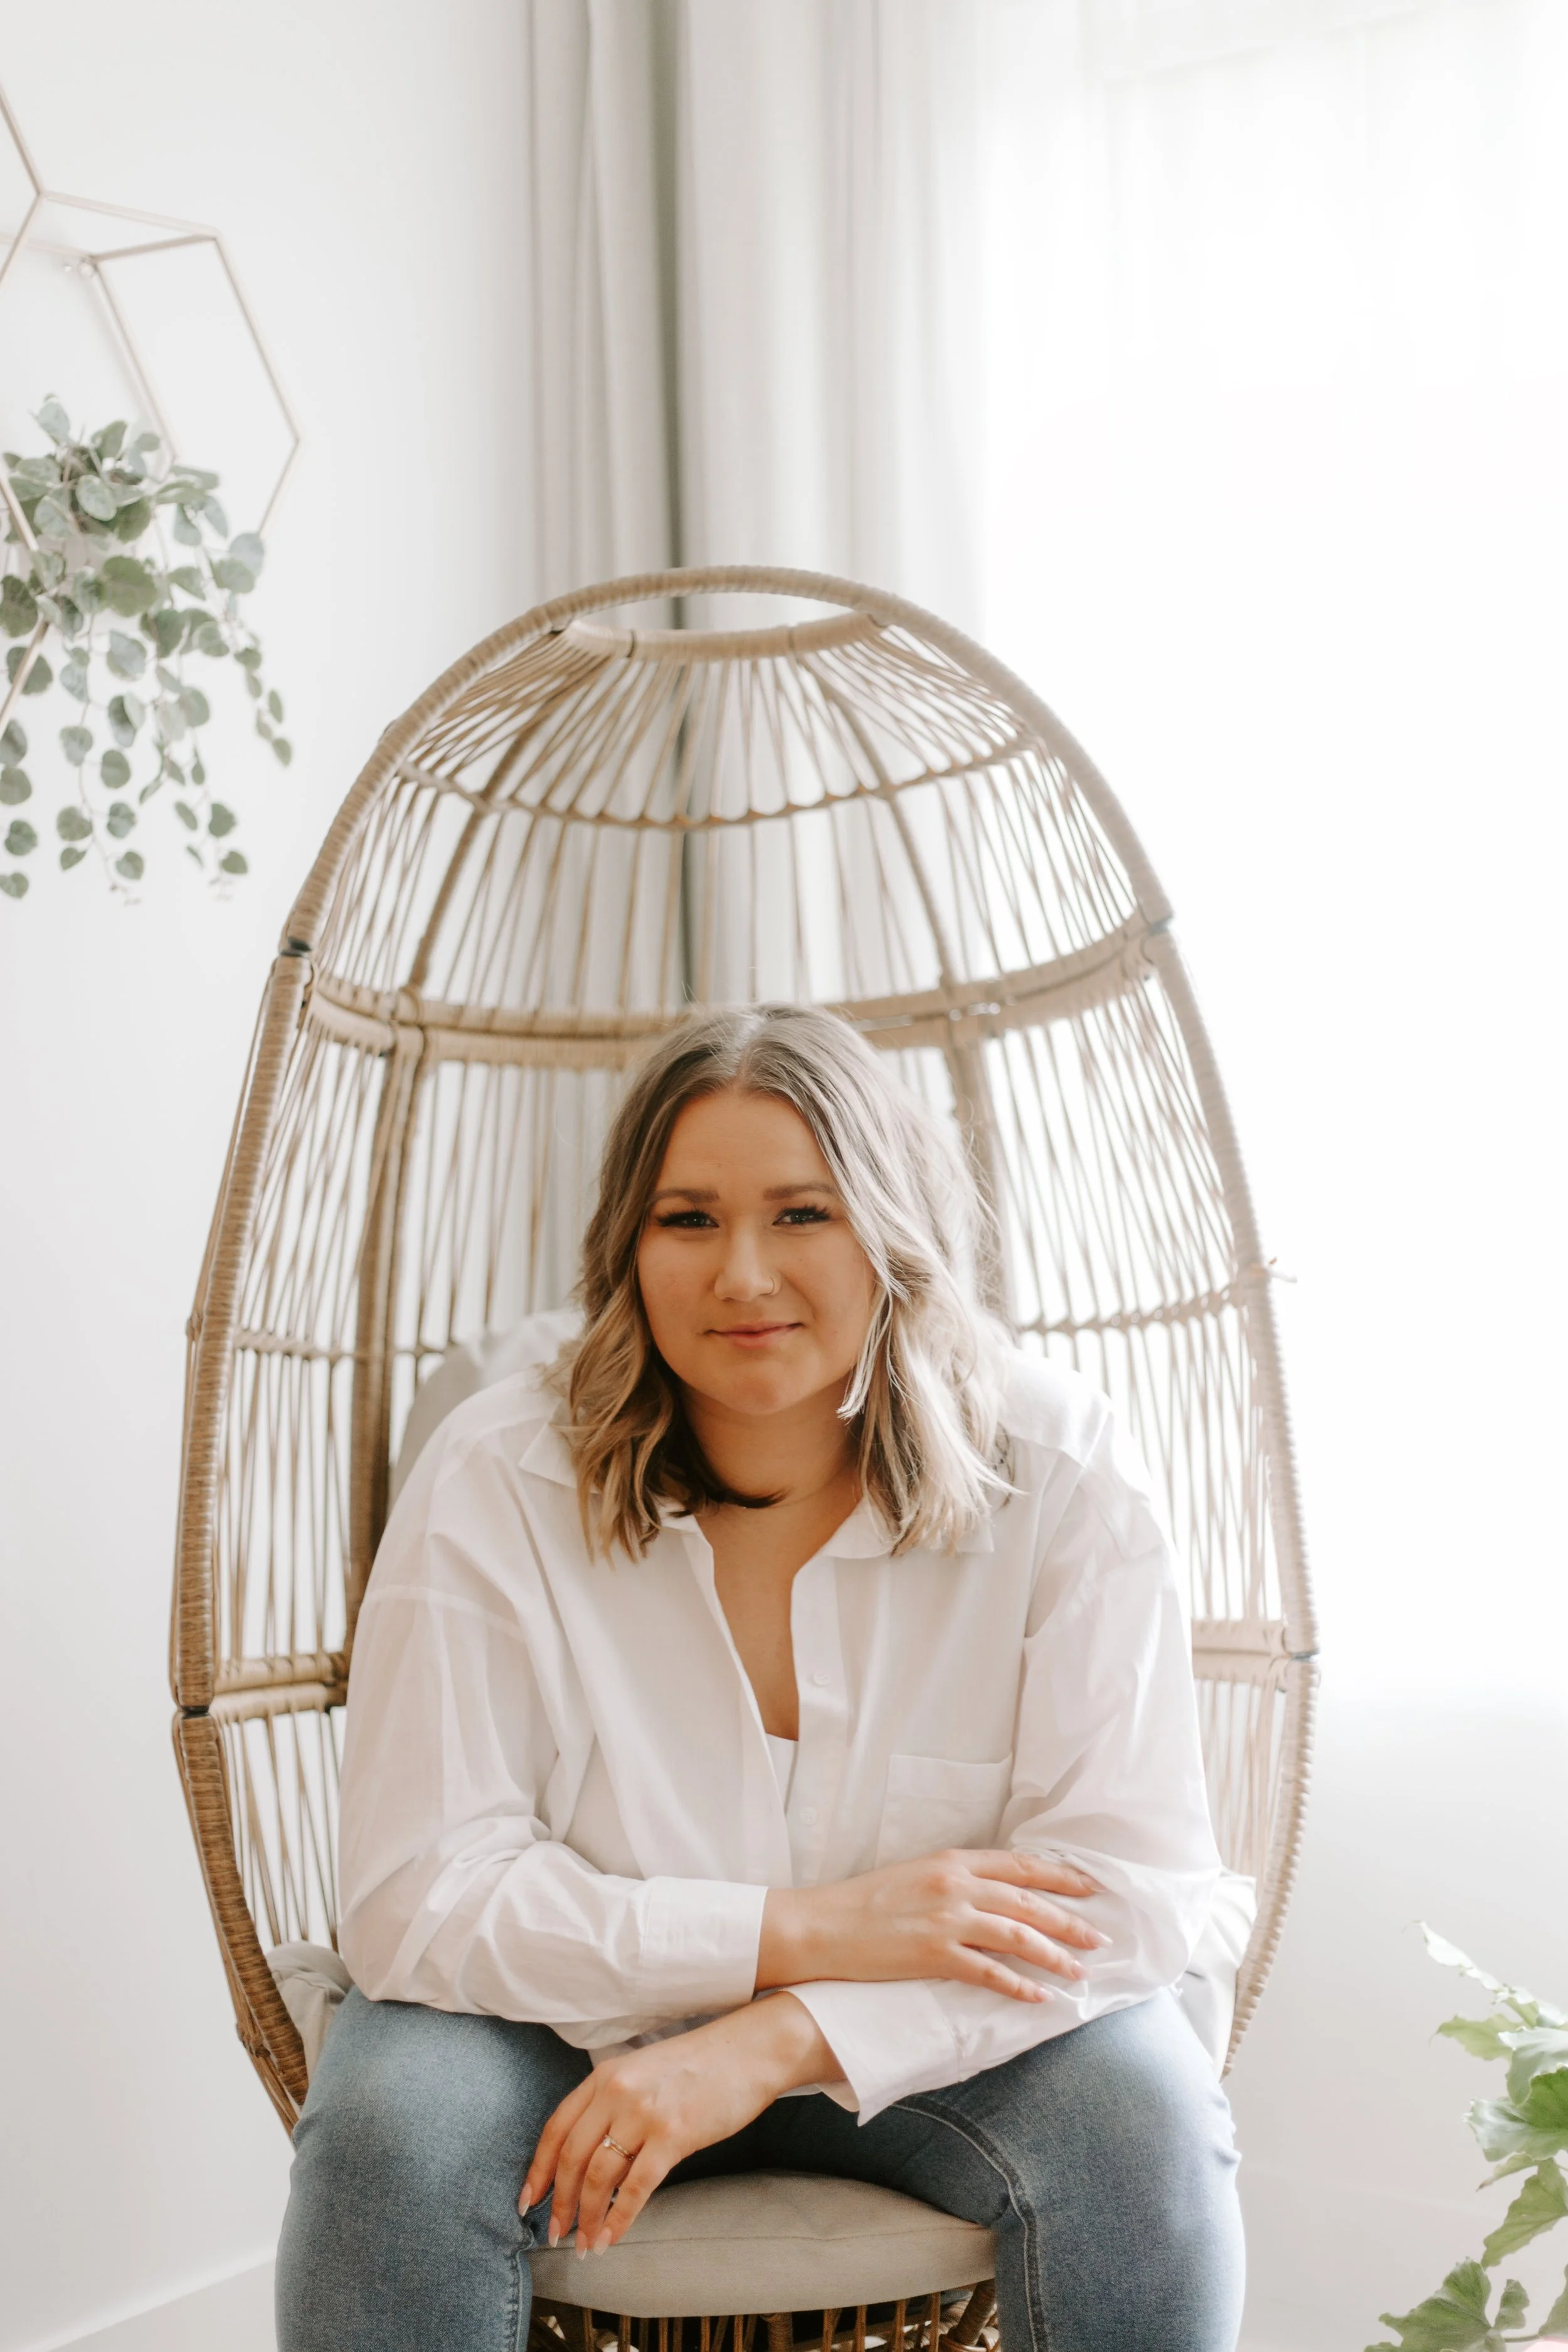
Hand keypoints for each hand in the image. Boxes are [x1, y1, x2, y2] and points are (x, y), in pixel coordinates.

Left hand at [520, 1994, 837, 2254]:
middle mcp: (617, 2091)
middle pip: (571, 2157)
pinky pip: (635, 2188)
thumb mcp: (643, 2073)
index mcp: (605, 2075)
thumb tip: (590, 2157)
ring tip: (585, 2244)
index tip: (527, 2201)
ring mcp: (644, 2114)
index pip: (556, 2128)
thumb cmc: (699, 2066)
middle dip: (559, 2203)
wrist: (749, 2050)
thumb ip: (614, 2104)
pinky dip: (618, 2220)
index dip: (538, 2169)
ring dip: (587, 2218)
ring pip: (598, 2177)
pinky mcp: (673, 2136)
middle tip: (555, 2233)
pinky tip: (611, 2238)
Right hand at [758, 1848, 1107, 2003]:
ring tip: (1080, 1970)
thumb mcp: (917, 1874)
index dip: (1060, 1878)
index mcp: (952, 1862)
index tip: (1090, 1888)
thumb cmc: (867, 1900)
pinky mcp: (935, 1955)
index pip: (1020, 1866)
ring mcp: (947, 1921)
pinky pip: (990, 1972)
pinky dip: (1020, 1986)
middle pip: (1028, 1902)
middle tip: (1100, 1937)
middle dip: (1070, 1920)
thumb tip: (995, 1892)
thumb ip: (957, 1879)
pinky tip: (1040, 1997)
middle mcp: (956, 1886)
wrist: (823, 1925)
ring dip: (1055, 1955)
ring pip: (1018, 1936)